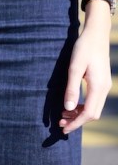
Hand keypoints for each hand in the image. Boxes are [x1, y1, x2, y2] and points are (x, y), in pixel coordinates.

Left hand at [60, 0, 112, 133]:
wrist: (96, 35)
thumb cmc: (84, 48)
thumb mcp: (74, 67)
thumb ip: (71, 88)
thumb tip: (67, 107)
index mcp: (98, 87)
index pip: (88, 113)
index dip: (76, 123)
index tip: (63, 129)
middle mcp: (104, 89)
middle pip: (92, 114)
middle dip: (77, 121)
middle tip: (60, 123)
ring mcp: (104, 86)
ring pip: (93, 108)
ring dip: (79, 114)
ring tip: (62, 115)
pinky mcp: (101, 83)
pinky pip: (93, 101)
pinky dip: (82, 106)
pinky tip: (71, 105)